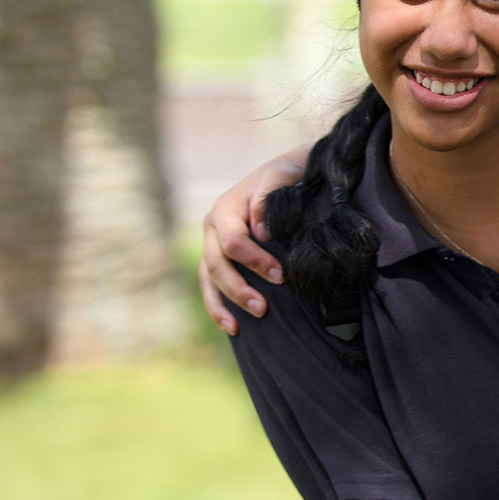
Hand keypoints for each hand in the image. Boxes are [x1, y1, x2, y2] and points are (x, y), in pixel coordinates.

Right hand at [198, 148, 307, 334]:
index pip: (233, 241)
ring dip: (225, 303)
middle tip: (264, 309)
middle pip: (216, 264)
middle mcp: (213, 226)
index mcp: (226, 207)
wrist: (289, 174)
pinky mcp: (218, 258)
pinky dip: (218, 306)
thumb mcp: (283, 173)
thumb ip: (269, 195)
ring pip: (209, 278)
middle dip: (239, 288)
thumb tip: (259, 231)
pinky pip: (210, 285)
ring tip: (240, 326)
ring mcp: (212, 243)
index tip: (280, 276)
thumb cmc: (289, 175)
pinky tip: (231, 326)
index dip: (254, 261)